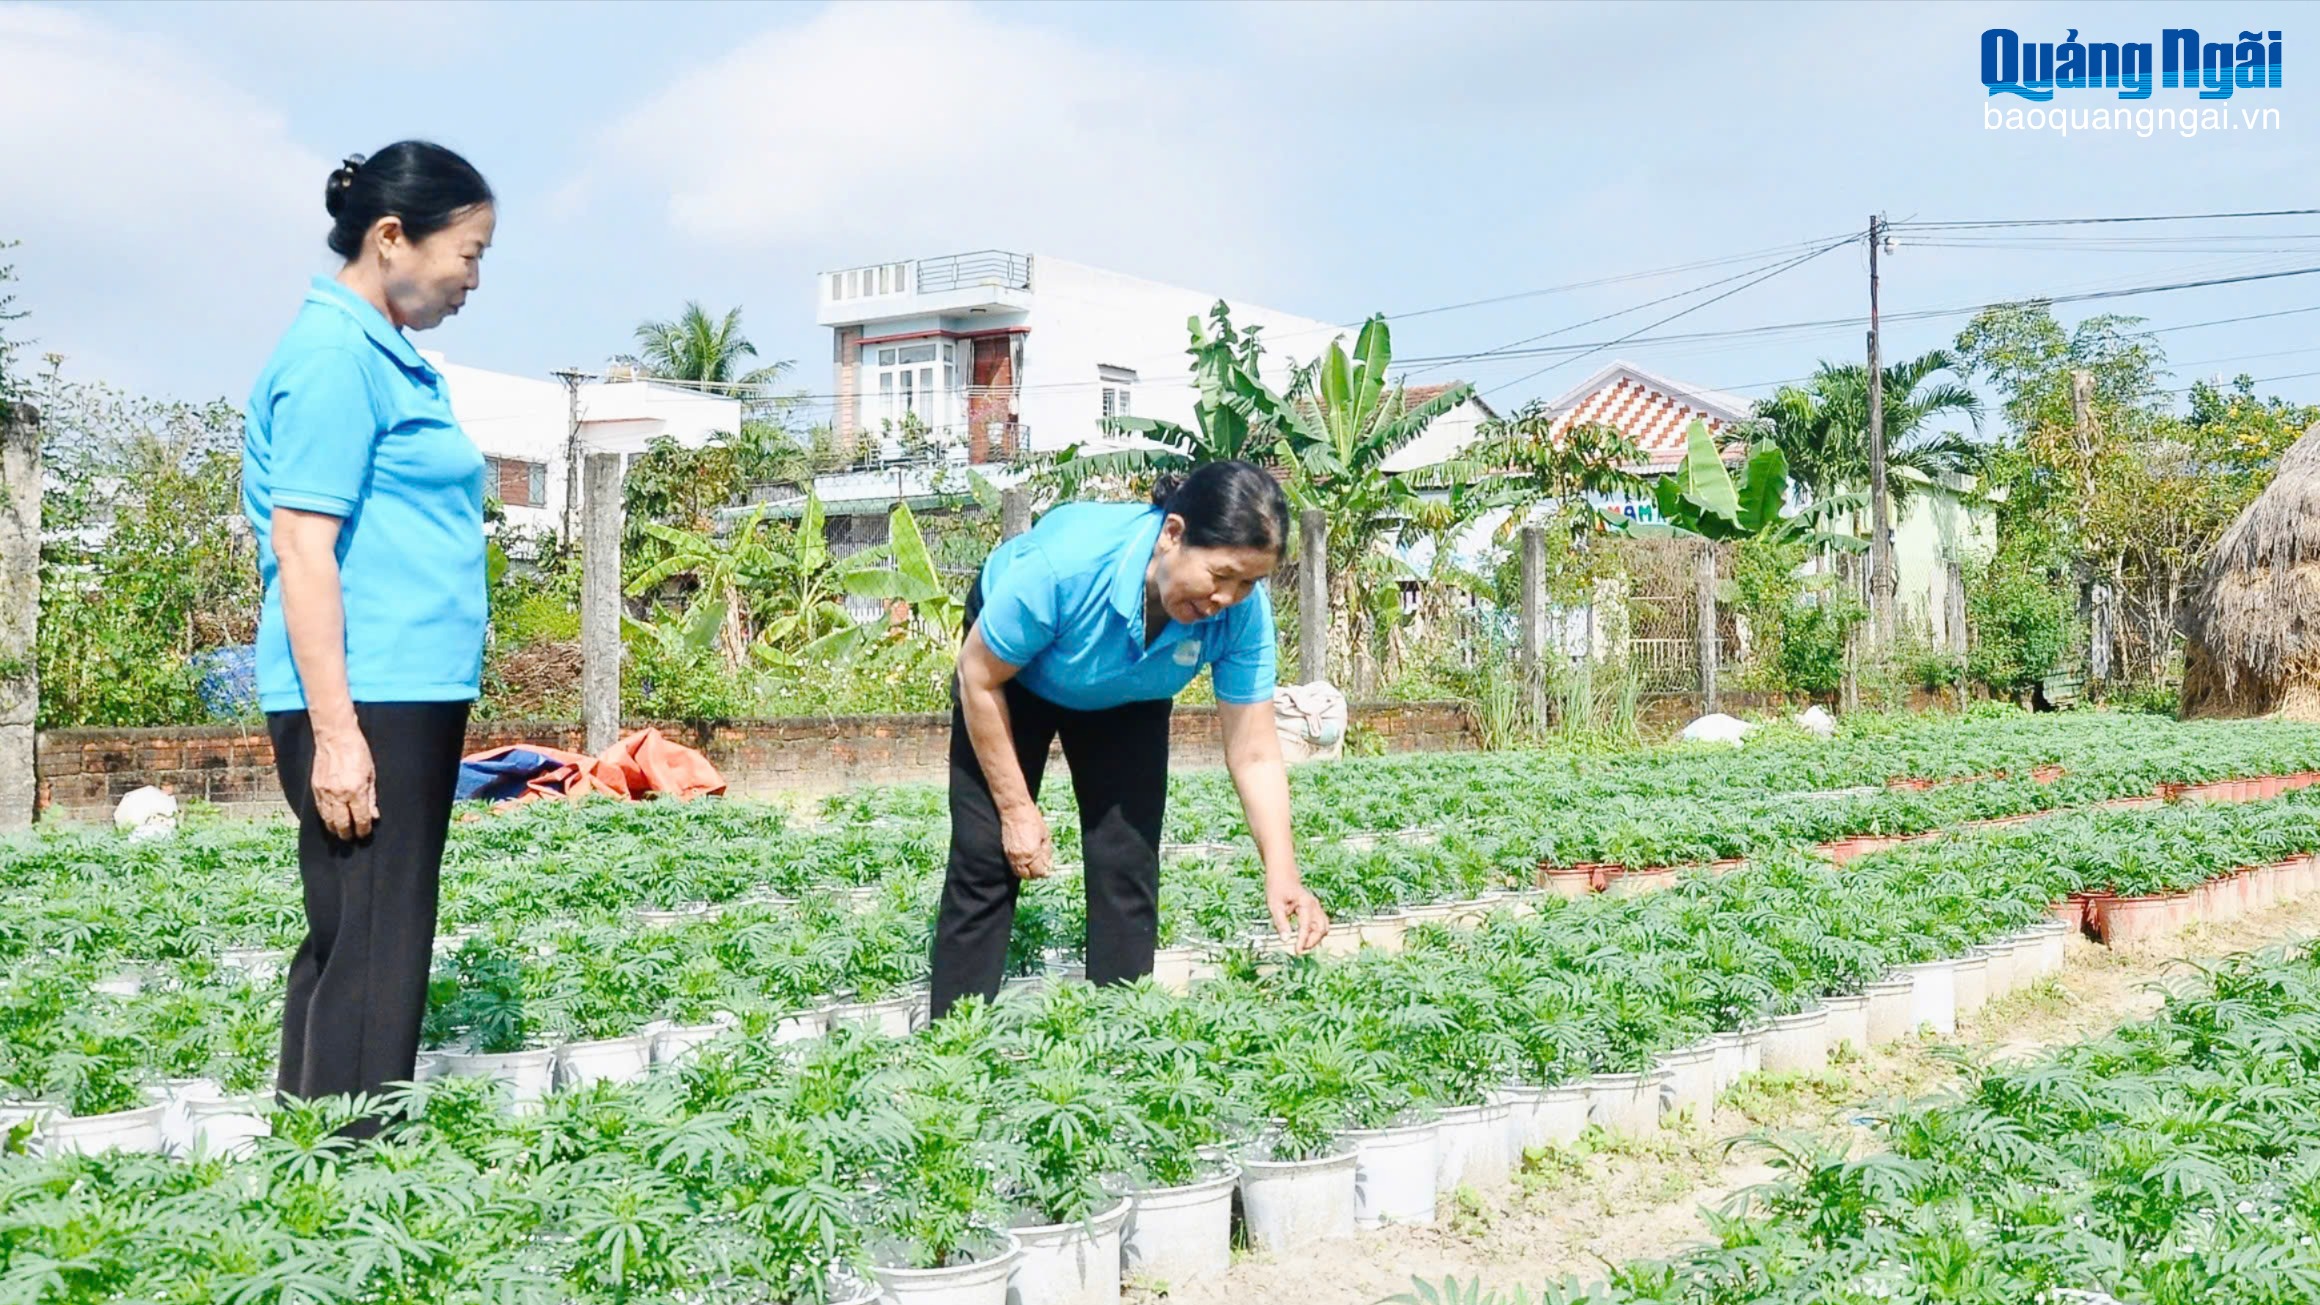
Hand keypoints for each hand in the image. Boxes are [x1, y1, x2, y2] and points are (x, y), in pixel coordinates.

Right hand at [311, 724, 378, 841]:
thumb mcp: (372, 774)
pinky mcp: (315, 788)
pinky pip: (319, 809)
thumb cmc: (358, 752)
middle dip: (347, 834)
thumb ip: (371, 797)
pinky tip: (329, 821)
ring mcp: (325, 792)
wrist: (335, 737)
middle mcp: (339, 794)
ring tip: (340, 833)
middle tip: (351, 838)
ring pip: (328, 819)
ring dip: (334, 829)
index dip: (363, 829)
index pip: (360, 819)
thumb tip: (374, 815)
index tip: (364, 834)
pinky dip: (325, 818)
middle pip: (342, 823)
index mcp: (356, 791)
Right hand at [1000, 805, 1052, 879]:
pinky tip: (1026, 861)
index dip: (1044, 873)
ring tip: (1033, 865)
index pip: (1038, 872)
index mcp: (1032, 853)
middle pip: (1027, 876)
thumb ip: (1047, 853)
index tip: (1048, 870)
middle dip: (1035, 874)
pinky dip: (1020, 867)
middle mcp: (1020, 857)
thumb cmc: (1031, 819)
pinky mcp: (1005, 852)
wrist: (1015, 811)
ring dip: (1027, 872)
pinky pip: (1013, 866)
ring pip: (1019, 873)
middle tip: (1041, 869)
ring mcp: (1011, 855)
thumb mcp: (1045, 835)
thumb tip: (1048, 864)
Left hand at [1268, 874, 1328, 954]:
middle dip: (1312, 941)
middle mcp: (1314, 905)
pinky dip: (1315, 933)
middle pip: (1321, 928)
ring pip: (1323, 928)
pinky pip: (1321, 925)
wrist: (1283, 875)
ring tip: (1302, 945)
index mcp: (1305, 903)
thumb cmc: (1277, 888)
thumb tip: (1285, 940)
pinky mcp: (1315, 910)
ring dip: (1315, 938)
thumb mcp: (1274, 905)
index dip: (1302, 940)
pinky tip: (1305, 938)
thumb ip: (1280, 922)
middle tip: (1299, 949)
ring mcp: (1317, 907)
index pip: (1306, 926)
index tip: (1296, 951)